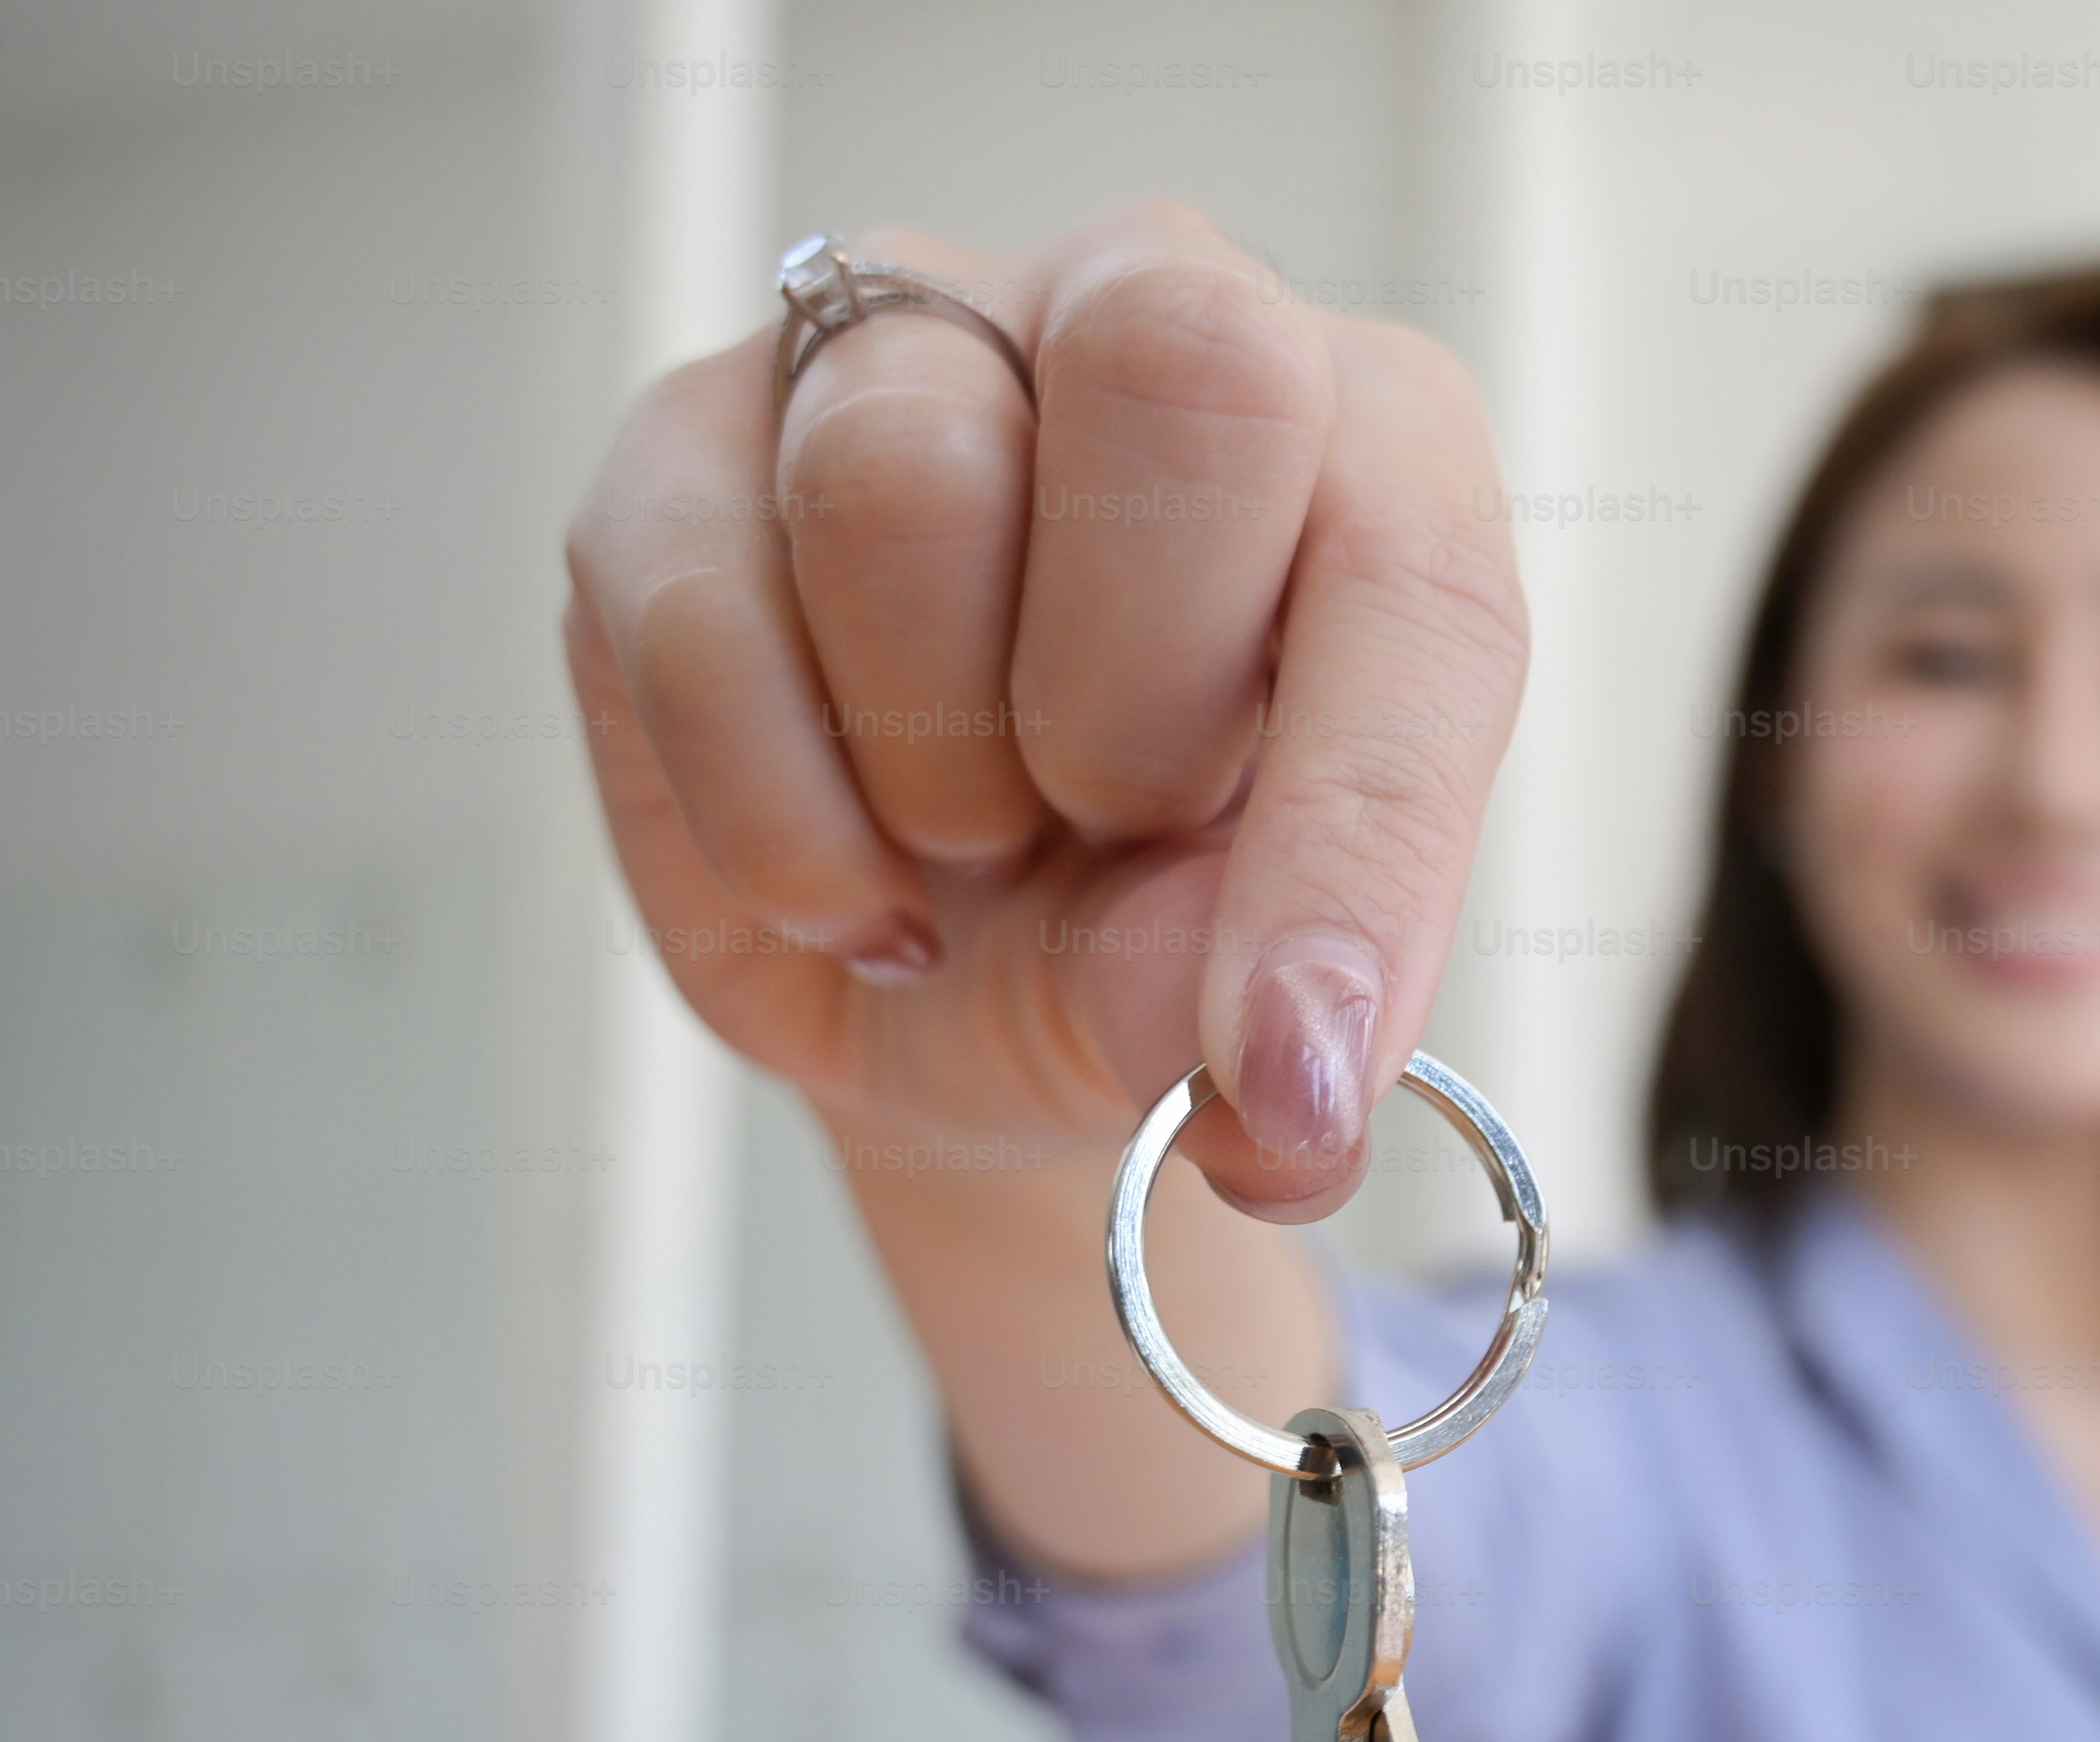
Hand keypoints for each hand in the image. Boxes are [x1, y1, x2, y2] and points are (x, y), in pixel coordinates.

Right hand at [559, 204, 1525, 1217]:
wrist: (926, 970)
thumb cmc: (1126, 923)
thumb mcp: (1214, 1001)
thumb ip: (1241, 1002)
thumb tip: (1246, 1066)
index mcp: (1370, 444)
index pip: (1414, 572)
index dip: (1358, 837)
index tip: (1293, 1068)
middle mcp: (1149, 315)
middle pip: (1178, 365)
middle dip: (1132, 695)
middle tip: (1105, 831)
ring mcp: (903, 345)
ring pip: (903, 481)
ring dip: (938, 760)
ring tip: (970, 842)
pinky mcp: (685, 438)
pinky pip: (703, 612)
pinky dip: (779, 826)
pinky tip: (845, 890)